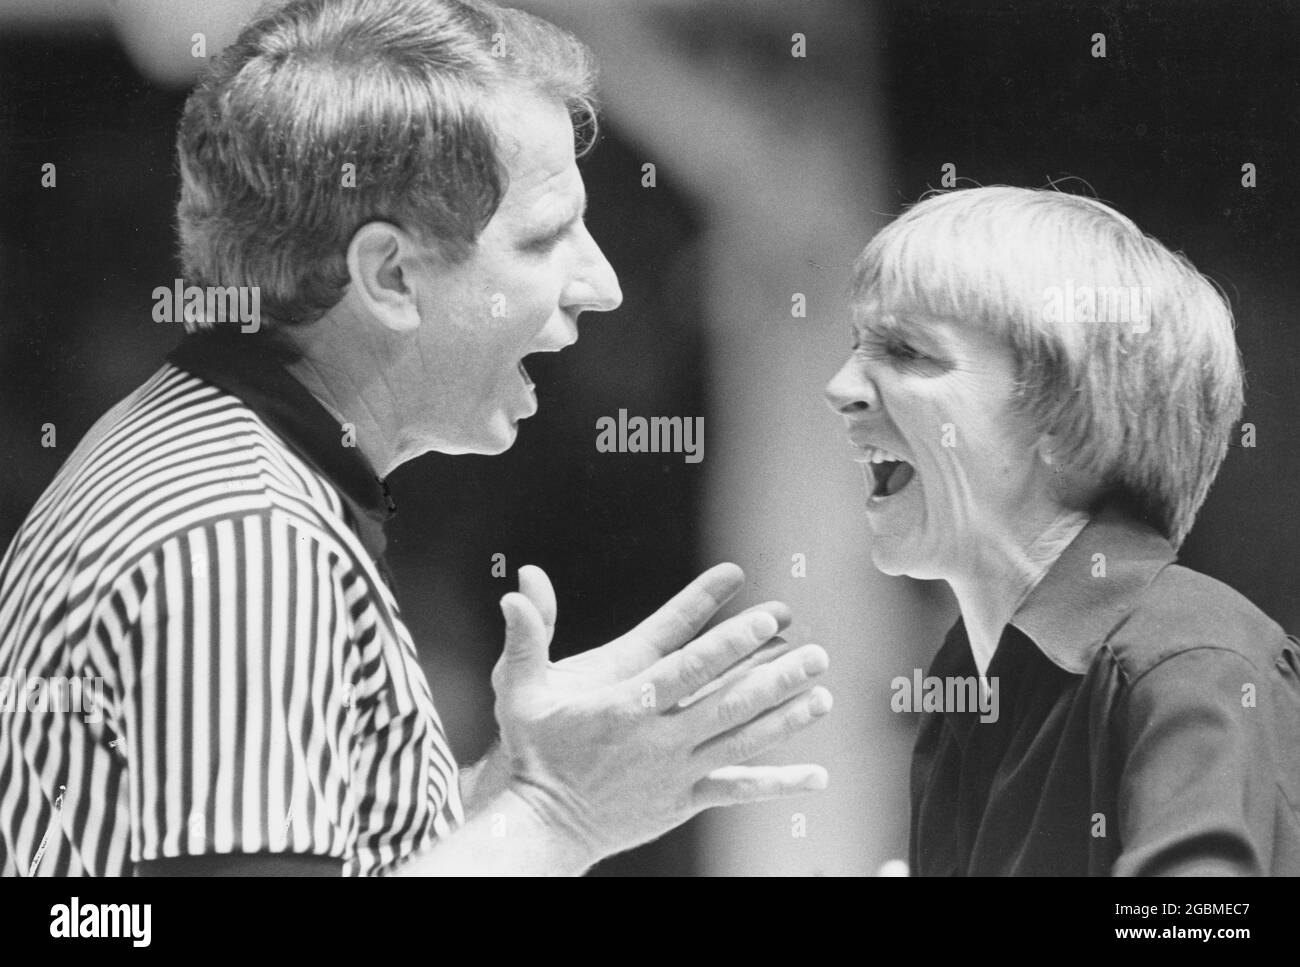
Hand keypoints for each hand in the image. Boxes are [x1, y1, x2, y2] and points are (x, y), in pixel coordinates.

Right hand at [491, 563, 831, 862]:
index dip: (730, 643)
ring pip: (742, 741)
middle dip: (775, 675)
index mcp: (626, 705)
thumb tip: (517, 589)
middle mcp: (658, 739)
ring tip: (823, 695)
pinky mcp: (684, 799)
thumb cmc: (534, 753)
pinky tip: (815, 777)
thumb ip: (525, 638)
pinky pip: (738, 790)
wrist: (543, 826)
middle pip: (728, 702)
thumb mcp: (520, 692)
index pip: (688, 667)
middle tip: (815, 652)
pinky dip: (778, 783)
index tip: (766, 620)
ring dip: (786, 718)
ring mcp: (675, 772)